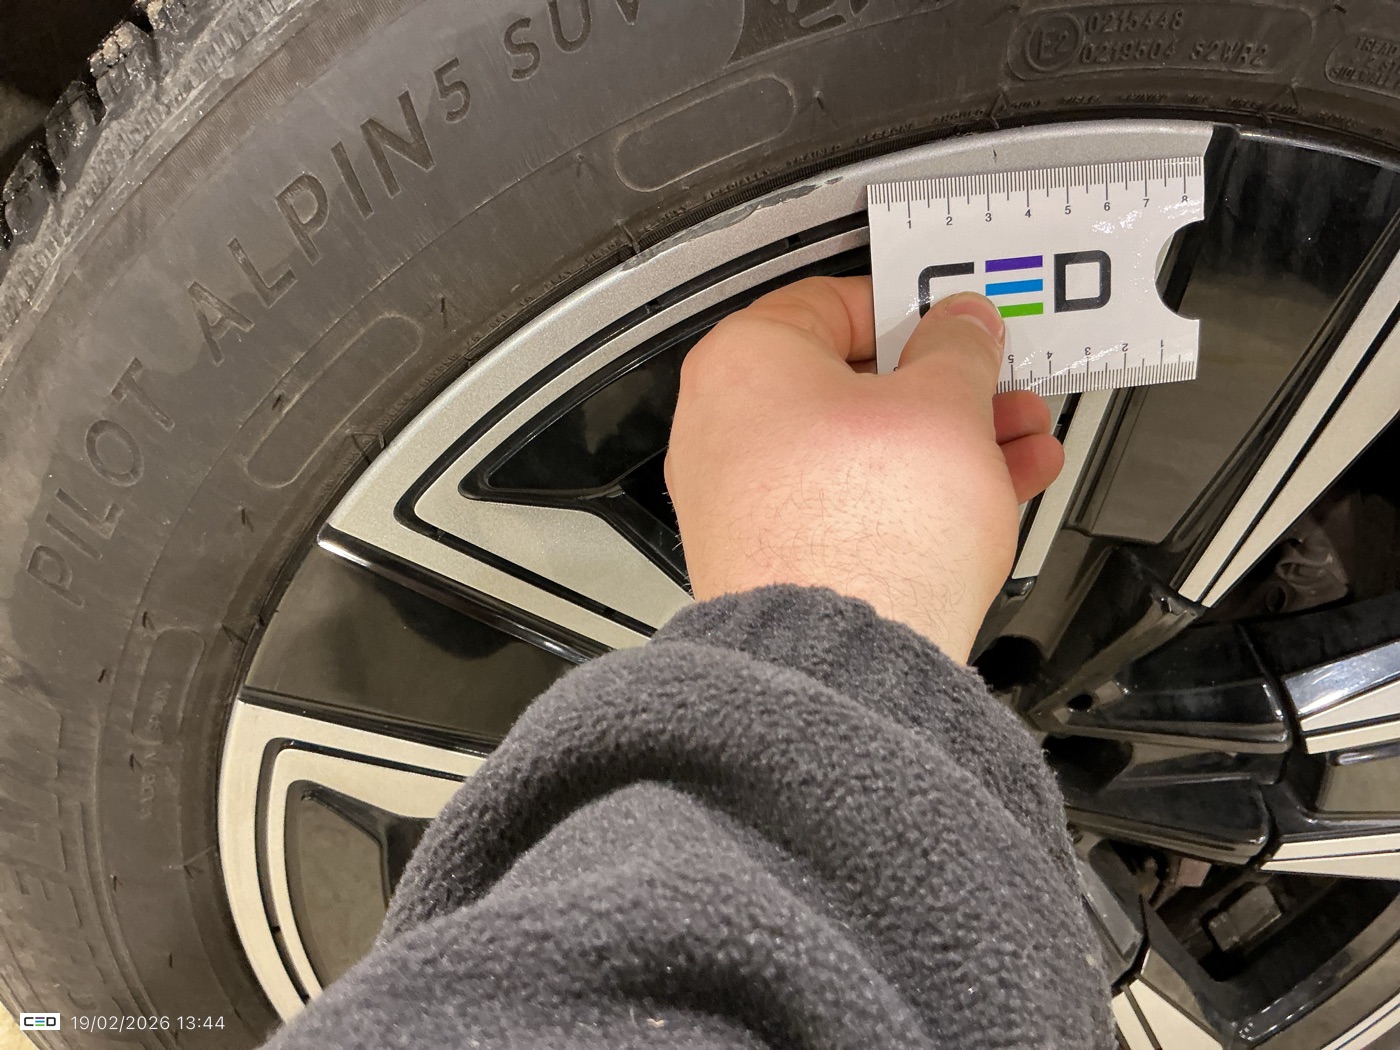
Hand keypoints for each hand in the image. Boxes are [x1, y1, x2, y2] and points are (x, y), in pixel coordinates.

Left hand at [664, 277, 1062, 660]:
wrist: (840, 661)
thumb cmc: (862, 534)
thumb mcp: (944, 406)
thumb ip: (958, 349)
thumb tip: (961, 326)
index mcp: (746, 361)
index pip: (833, 302)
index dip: (911, 308)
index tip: (957, 321)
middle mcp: (726, 428)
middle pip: (853, 385)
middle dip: (945, 388)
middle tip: (997, 386)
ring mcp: (744, 500)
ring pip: (862, 450)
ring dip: (949, 442)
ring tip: (1019, 441)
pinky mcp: (773, 557)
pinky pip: (851, 504)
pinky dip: (914, 494)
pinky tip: (993, 492)